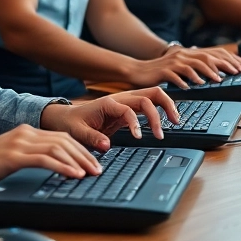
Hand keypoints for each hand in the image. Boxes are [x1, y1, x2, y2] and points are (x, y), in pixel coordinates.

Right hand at [0, 124, 102, 189]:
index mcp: (26, 131)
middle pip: (64, 140)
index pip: (61, 137)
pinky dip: (63, 166)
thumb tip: (52, 165)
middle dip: (85, 155)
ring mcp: (19, 142)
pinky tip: (73, 174)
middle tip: (98, 169)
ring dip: (78, 161)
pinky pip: (44, 159)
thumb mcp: (10, 156)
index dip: (80, 149)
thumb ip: (29, 156)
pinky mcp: (13, 155)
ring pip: (58, 148)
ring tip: (91, 173)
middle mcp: (25, 132)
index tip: (93, 162)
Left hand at [41, 87, 181, 151]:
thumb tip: (106, 145)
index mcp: (108, 103)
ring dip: (167, 106)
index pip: (130, 109)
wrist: (66, 117)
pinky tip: (166, 121)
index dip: (137, 123)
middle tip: (169, 126)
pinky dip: (161, 109)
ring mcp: (127, 102)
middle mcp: (120, 99)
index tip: (140, 137)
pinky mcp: (129, 108)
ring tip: (175, 122)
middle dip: (163, 108)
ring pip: (154, 95)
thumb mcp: (76, 132)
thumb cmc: (71, 123)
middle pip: (150, 94)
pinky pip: (150, 104)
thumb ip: (91, 138)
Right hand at [127, 47, 240, 88]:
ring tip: (218, 80)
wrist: (138, 70)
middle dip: (224, 65)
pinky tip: (193, 87)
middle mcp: (184, 54)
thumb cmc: (160, 71)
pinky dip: (186, 80)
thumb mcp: (180, 66)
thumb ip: (195, 66)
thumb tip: (215, 71)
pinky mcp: (164, 71)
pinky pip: (177, 75)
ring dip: (208, 73)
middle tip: (237, 73)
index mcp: (190, 53)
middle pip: (208, 57)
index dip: (231, 59)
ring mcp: (174, 62)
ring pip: (195, 65)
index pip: (215, 53)